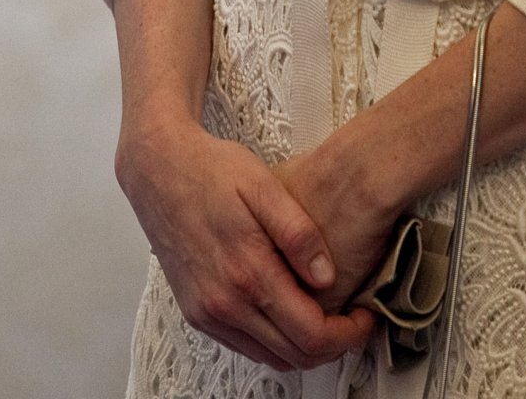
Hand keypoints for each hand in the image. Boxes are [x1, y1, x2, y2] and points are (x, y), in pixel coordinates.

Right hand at [116, 117, 374, 371]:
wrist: (158, 169)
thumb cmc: (212, 169)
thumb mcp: (263, 185)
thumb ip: (298, 233)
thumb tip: (329, 277)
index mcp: (247, 272)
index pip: (310, 334)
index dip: (348, 334)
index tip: (367, 316)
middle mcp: (224, 304)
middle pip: (294, 355)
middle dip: (333, 345)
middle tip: (354, 319)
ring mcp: (207, 312)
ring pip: (271, 357)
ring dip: (304, 346)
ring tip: (328, 315)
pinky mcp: (197, 312)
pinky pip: (246, 346)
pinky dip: (275, 340)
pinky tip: (290, 310)